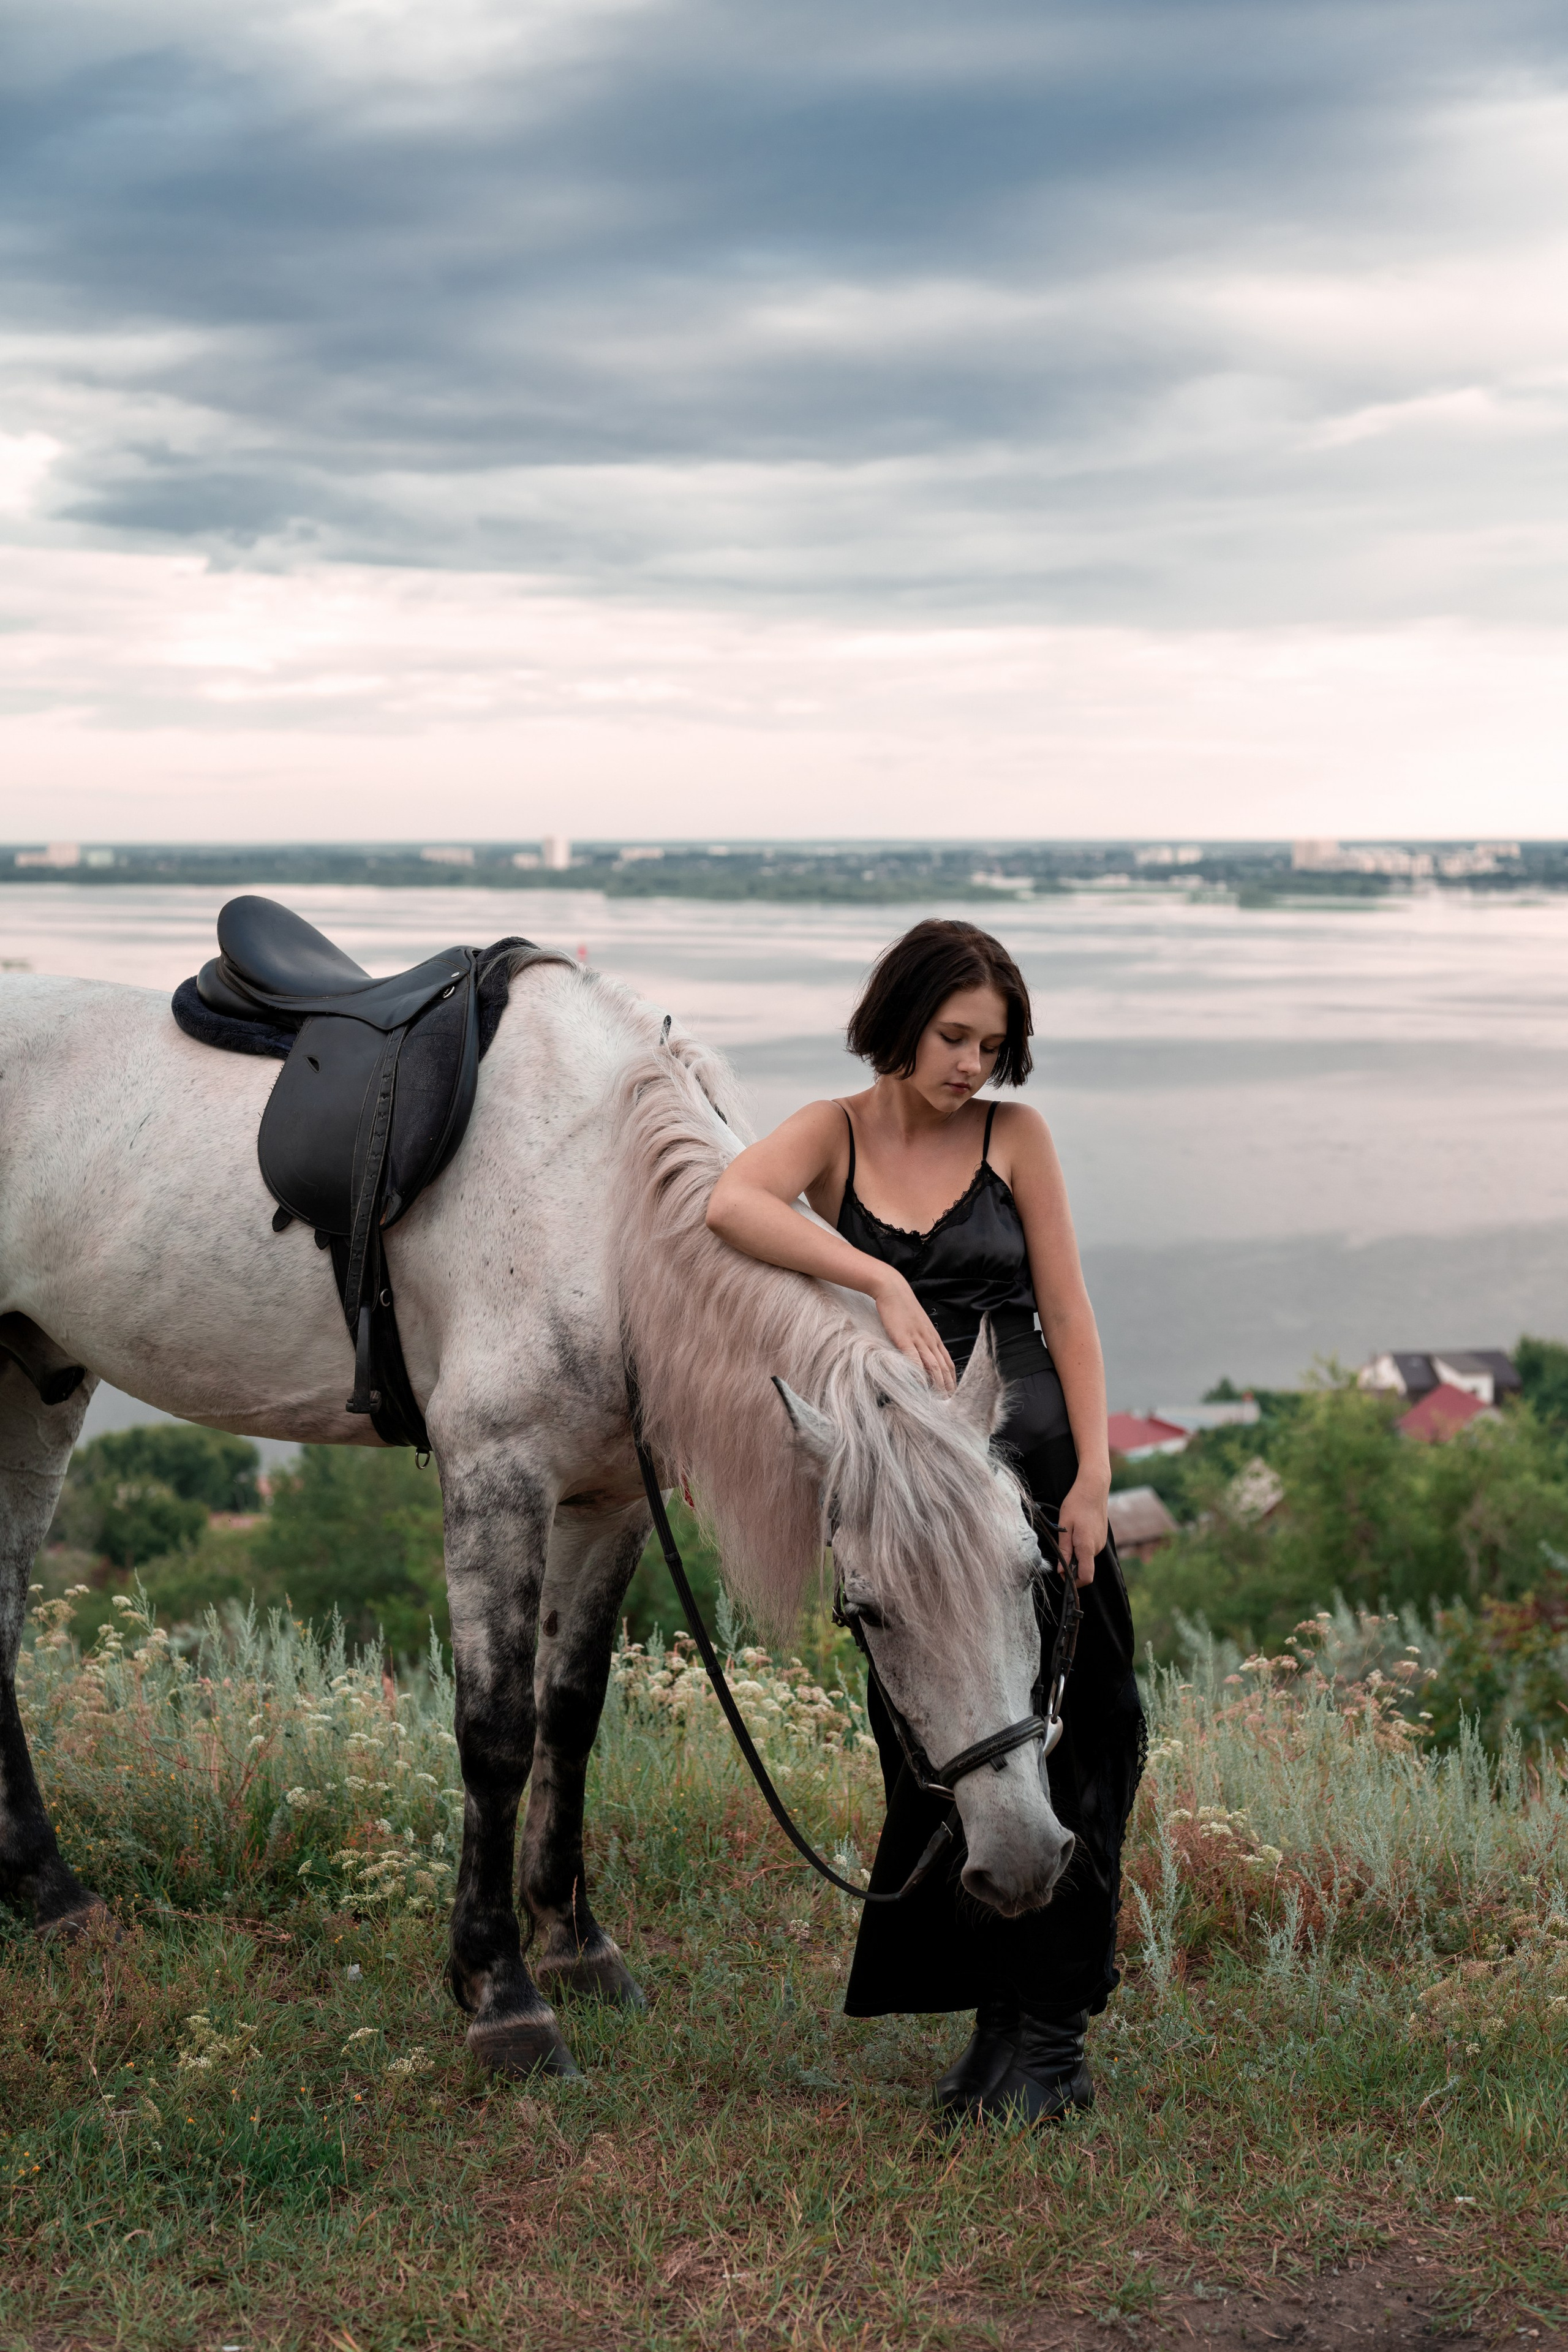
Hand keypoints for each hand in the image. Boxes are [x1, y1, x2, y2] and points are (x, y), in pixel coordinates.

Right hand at [871, 1271, 956, 1392]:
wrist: (893, 1290)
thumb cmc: (904, 1308)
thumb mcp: (918, 1325)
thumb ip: (923, 1340)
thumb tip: (924, 1355)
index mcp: (934, 1338)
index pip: (948, 1363)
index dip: (952, 1380)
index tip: (954, 1394)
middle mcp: (930, 1340)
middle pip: (943, 1368)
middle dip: (948, 1387)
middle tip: (950, 1404)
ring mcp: (918, 1339)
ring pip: (933, 1366)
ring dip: (937, 1385)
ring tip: (939, 1401)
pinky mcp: (904, 1338)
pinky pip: (913, 1358)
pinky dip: (917, 1373)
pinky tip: (919, 1385)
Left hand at [1056, 1475, 1106, 1587]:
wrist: (1093, 1488)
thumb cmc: (1076, 1504)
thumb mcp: (1064, 1526)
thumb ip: (1064, 1550)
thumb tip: (1062, 1571)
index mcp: (1087, 1547)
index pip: (1086, 1577)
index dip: (1074, 1581)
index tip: (1062, 1574)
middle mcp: (1097, 1547)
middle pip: (1084, 1567)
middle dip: (1071, 1564)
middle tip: (1061, 1548)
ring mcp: (1101, 1542)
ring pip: (1086, 1557)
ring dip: (1076, 1553)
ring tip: (1068, 1535)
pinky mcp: (1101, 1537)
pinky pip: (1090, 1549)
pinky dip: (1081, 1546)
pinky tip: (1076, 1531)